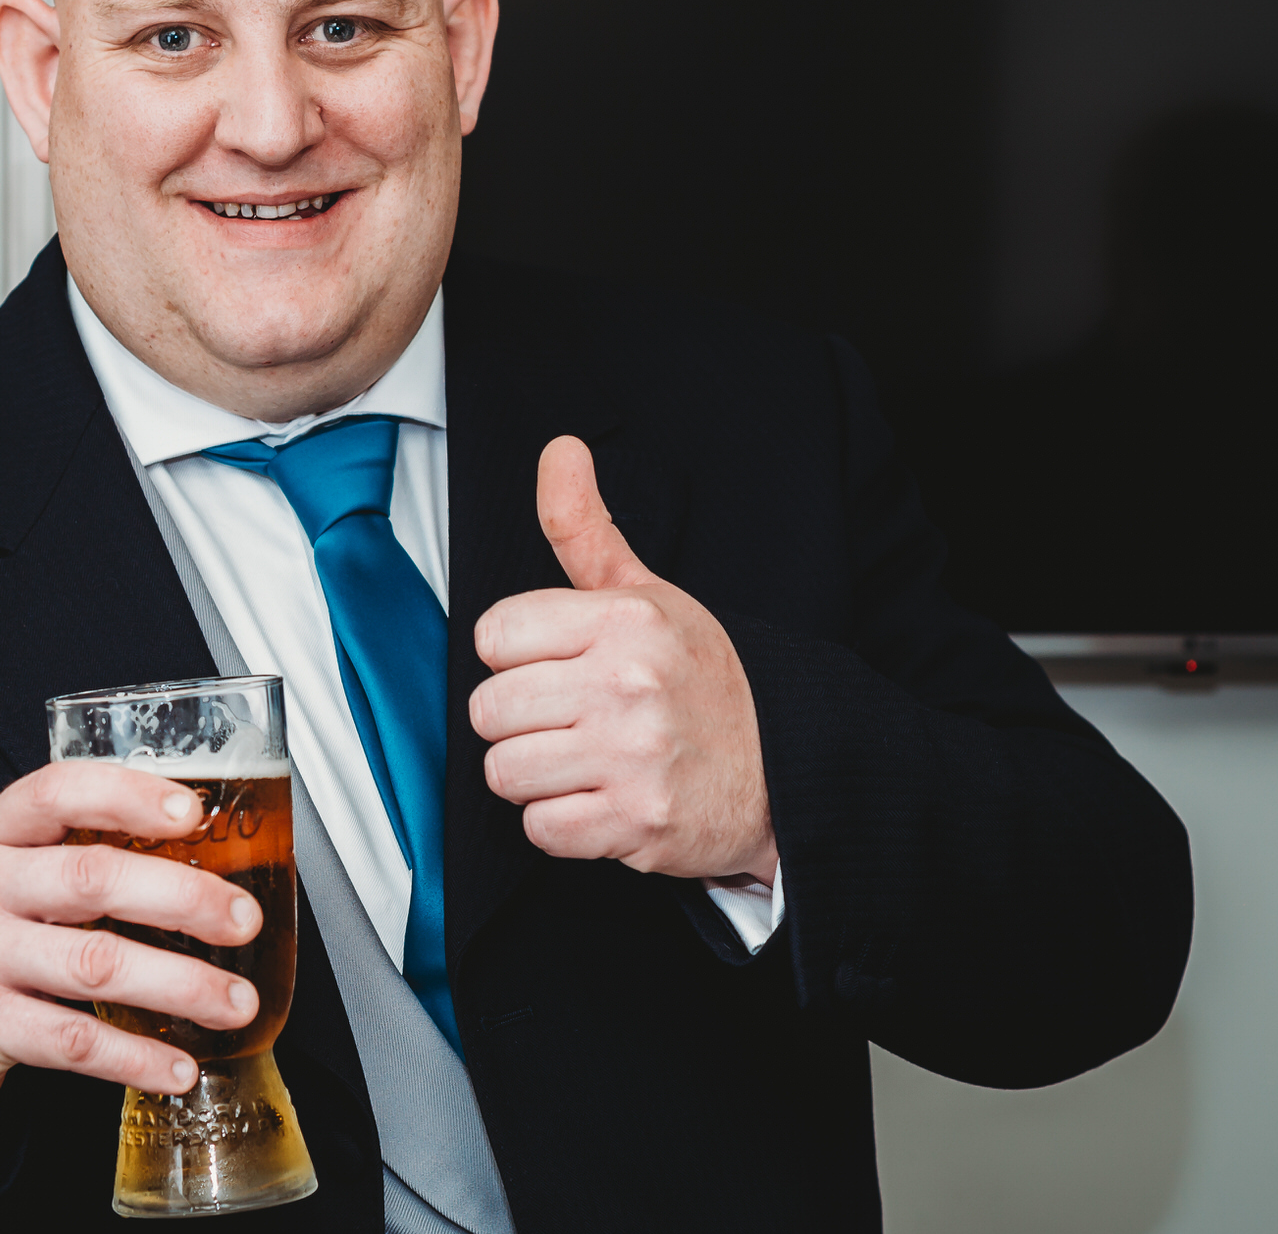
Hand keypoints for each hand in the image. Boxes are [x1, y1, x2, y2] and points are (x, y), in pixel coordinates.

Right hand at [0, 762, 265, 1128]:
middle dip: (183, 898)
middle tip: (242, 920)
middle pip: (92, 878)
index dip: (129, 795)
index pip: (57, 791)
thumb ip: (67, 849)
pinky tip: (179, 1066)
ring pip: (95, 965)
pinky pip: (73, 1044)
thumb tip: (196, 848)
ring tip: (234, 1002)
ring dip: (180, 986)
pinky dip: (136, 1058)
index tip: (193, 811)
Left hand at [469, 436, 777, 881]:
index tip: (551, 665)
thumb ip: (585, 528)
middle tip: (565, 720)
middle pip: (489, 708)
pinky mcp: (637, 822)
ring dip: (534, 776)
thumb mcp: (647, 594)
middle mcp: (627, 684)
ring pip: (505, 771)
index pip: (494, 634)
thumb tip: (558, 448)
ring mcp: (633, 756)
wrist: (788, 767)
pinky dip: (560, 825)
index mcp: (624, 620)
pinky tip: (597, 801)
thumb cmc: (701, 678)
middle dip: (518, 720)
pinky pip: (540, 829)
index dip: (513, 656)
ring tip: (580, 761)